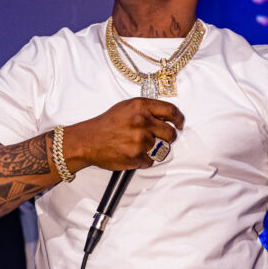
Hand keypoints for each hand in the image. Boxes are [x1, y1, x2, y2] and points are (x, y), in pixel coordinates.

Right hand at [67, 98, 184, 170]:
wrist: (88, 141)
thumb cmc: (106, 124)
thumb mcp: (127, 108)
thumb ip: (147, 110)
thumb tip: (166, 117)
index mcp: (141, 106)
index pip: (171, 111)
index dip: (179, 119)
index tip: (179, 124)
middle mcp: (142, 121)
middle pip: (170, 133)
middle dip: (168, 138)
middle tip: (160, 139)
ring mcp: (140, 140)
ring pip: (162, 149)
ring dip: (154, 150)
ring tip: (139, 146)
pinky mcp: (136, 156)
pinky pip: (150, 161)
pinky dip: (143, 160)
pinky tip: (131, 153)